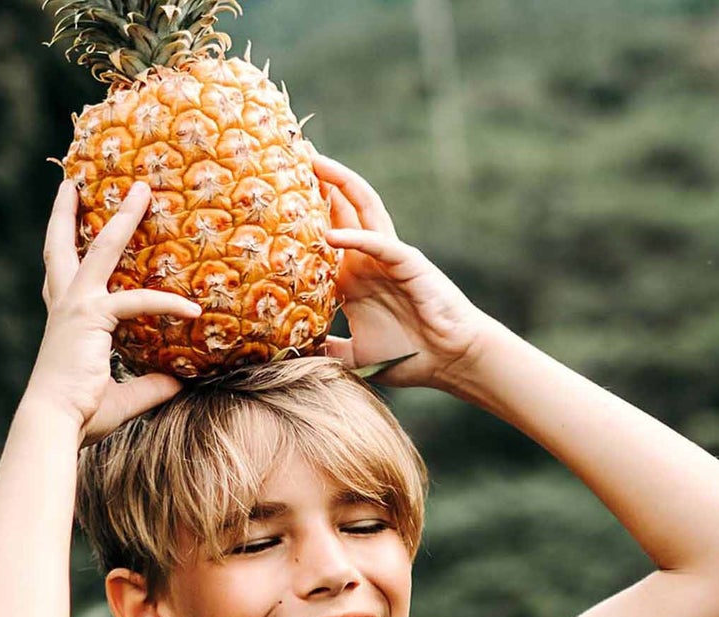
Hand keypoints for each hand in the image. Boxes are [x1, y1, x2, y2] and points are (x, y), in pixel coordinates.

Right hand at [26, 177, 203, 444]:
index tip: (62, 221)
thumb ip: (150, 386)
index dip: (61, 248)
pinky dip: (166, 302)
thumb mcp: (121, 399)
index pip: (60, 277)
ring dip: (124, 217)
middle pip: (63, 246)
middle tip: (73, 180)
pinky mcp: (91, 316)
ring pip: (102, 249)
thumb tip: (179, 382)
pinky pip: (136, 301)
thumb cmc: (79, 416)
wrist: (54, 423)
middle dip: (70, 211)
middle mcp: (64, 306)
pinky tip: (193, 308)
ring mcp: (76, 306)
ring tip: (143, 190)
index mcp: (63, 322)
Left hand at [309, 151, 490, 391]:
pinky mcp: (408, 263)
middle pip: (339, 209)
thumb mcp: (354, 356)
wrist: (447, 360)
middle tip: (289, 153)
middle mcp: (368, 259)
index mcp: (353, 278)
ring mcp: (387, 256)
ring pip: (363, 208)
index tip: (270, 197)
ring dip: (339, 184)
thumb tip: (293, 356)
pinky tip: (331, 233)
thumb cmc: (408, 356)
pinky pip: (379, 244)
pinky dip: (357, 237)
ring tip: (314, 162)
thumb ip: (326, 350)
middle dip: (317, 182)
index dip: (299, 215)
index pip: (320, 237)